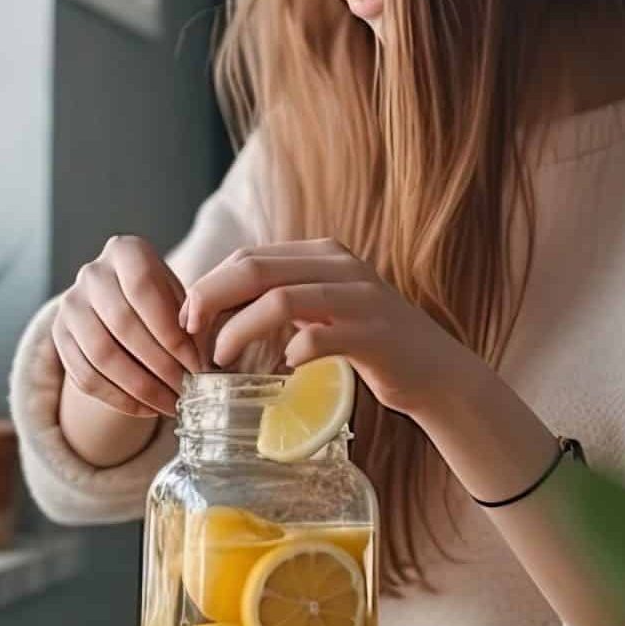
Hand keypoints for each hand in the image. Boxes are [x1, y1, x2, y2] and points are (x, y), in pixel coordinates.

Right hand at [54, 235, 203, 417]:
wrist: (123, 304)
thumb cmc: (163, 301)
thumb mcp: (182, 297)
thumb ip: (192, 320)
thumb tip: (202, 361)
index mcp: (125, 251)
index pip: (144, 289)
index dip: (171, 331)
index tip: (197, 364)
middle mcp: (91, 274)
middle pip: (122, 324)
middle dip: (160, 365)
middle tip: (187, 390)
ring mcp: (69, 306)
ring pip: (101, 356)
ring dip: (141, 388)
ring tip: (171, 404)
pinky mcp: (59, 338)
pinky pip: (85, 377)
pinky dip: (119, 399)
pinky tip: (147, 410)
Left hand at [180, 239, 487, 418]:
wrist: (437, 373)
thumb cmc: (368, 343)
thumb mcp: (324, 306)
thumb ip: (282, 295)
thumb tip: (216, 304)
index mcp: (323, 253)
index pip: (249, 256)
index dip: (209, 285)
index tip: (187, 319)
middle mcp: (340, 265)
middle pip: (254, 269)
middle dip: (211, 300)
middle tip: (190, 334)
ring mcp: (360, 298)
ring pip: (279, 300)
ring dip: (239, 330)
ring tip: (220, 358)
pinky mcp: (374, 335)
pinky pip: (317, 338)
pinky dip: (289, 355)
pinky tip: (280, 370)